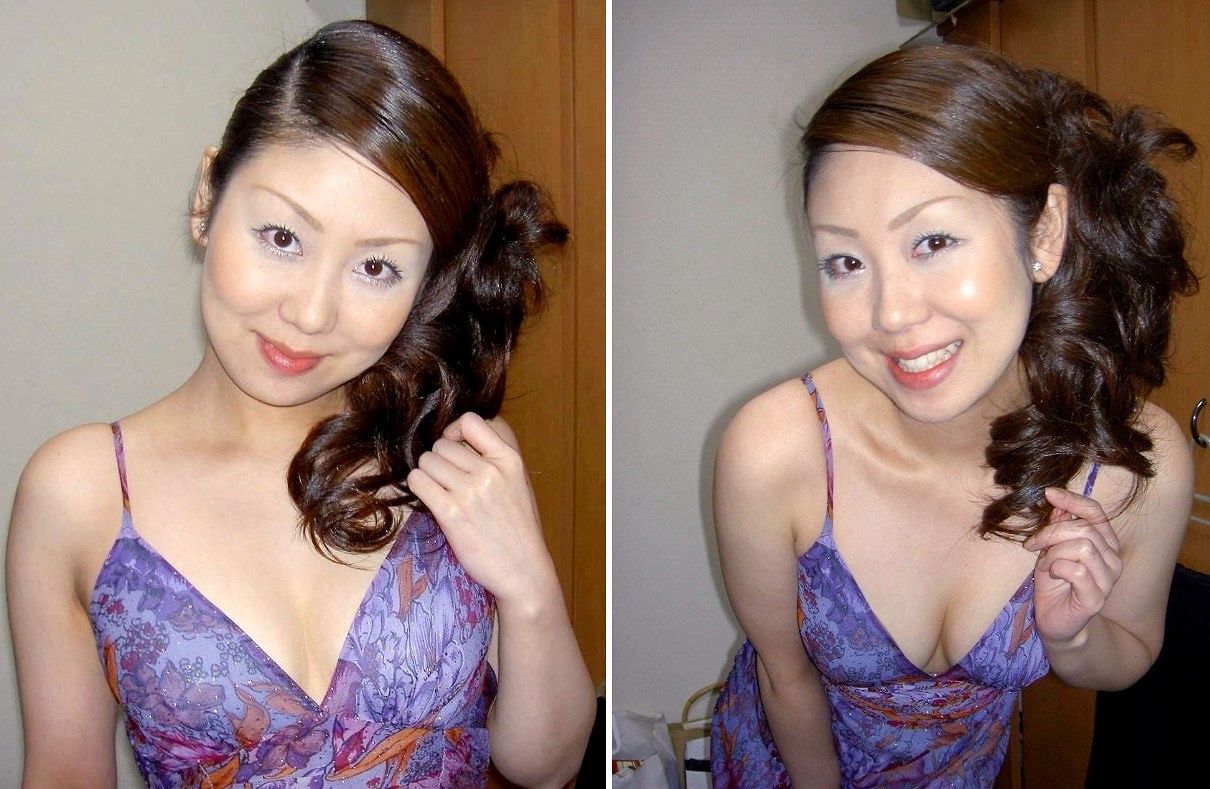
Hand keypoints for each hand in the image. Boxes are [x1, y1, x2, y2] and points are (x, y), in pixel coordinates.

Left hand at [406, 413, 558, 607]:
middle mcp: (490, 471)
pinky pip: (418, 482)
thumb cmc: (519, 528)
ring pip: (426, 461)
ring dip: (428, 475)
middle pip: (442, 444)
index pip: (471, 421)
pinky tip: (431, 501)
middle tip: (448, 481)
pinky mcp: (451, 514)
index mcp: (510, 460)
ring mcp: (470, 492)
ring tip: (441, 492)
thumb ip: (495, 457)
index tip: (456, 447)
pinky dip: (419, 488)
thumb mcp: (518, 482)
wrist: (523, 570)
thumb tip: (459, 437)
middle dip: (440, 460)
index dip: (455, 431)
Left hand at [1024, 487, 1122, 645]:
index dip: (1073, 500)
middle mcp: (1112, 559)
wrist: (1056, 621)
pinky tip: (1051, 575)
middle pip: (1084, 529)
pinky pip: (1076, 570)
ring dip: (1053, 553)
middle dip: (1052, 532)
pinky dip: (1056, 568)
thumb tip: (1055, 502)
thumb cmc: (1054, 583)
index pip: (1096, 513)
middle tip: (1034, 544)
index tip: (1049, 493)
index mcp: (1104, 543)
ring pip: (1082, 548)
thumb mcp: (1050, 549)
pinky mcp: (1096, 597)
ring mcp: (1108, 580)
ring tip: (1045, 564)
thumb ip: (1057, 527)